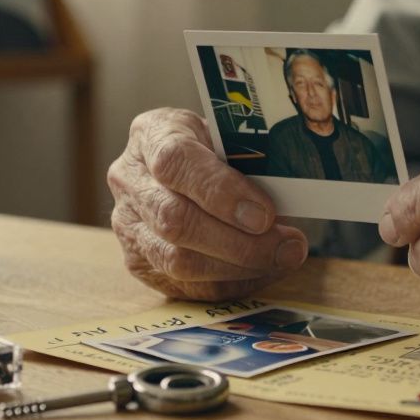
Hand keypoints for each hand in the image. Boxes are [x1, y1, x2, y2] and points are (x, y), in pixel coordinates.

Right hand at [108, 108, 309, 299]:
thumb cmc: (215, 148)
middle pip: (175, 220)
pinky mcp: (138, 261)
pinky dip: (231, 282)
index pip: (175, 162)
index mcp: (151, 134)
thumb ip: (250, 161)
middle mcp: (129, 179)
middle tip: (288, 245)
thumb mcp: (229, 136)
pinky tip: (263, 271)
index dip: (220, 191)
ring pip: (177, 260)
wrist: (185, 167)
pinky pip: (186, 285)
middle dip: (238, 241)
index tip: (264, 213)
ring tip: (283, 258)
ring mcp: (128, 224)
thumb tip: (291, 198)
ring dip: (239, 266)